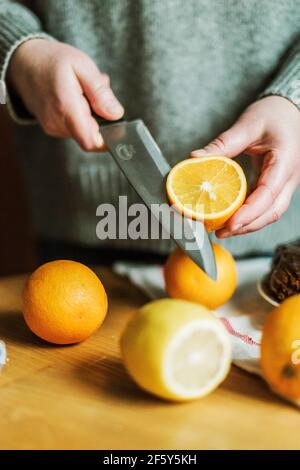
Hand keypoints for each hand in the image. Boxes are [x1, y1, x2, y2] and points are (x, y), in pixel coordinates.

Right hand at [7, 39, 123, 150]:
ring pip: (84, 131)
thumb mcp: (82, 66)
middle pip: (91, 135)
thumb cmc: (52, 60)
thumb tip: (116, 114)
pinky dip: (82, 114)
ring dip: (92, 114)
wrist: (24, 63)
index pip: (90, 141)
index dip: (108, 140)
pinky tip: (77, 96)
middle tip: (98, 91)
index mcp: (66, 107)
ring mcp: (53, 127)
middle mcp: (57, 123)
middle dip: (101, 117)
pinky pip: (75, 127)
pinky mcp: (53, 128)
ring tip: (84, 90)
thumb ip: (100, 92)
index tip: (118, 127)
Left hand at [191, 96, 299, 236]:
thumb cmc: (274, 114)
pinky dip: (249, 215)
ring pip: (270, 213)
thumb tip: (195, 158)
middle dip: (247, 226)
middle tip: (221, 231)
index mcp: (284, 161)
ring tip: (223, 229)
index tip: (230, 224)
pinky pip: (265, 206)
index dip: (249, 213)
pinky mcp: (277, 185)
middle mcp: (289, 177)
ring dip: (248, 225)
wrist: (290, 111)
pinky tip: (231, 217)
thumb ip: (223, 144)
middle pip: (271, 212)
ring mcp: (285, 183)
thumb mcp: (247, 125)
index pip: (267, 195)